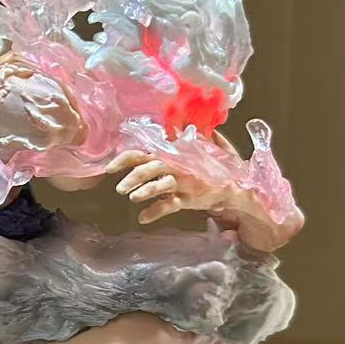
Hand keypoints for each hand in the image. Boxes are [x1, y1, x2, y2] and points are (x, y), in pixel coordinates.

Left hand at [105, 150, 236, 224]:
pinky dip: (155, 212)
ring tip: (132, 198)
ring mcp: (183, 182)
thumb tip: (175, 125)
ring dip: (144, 191)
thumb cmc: (212, 166)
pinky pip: (169, 205)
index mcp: (172, 154)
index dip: (125, 159)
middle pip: (150, 167)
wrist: (234, 185)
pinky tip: (142, 218)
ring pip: (160, 185)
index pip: (144, 153)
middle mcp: (176, 166)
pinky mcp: (189, 198)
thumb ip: (183, 138)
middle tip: (119, 188)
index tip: (109, 168)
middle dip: (133, 177)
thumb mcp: (197, 149)